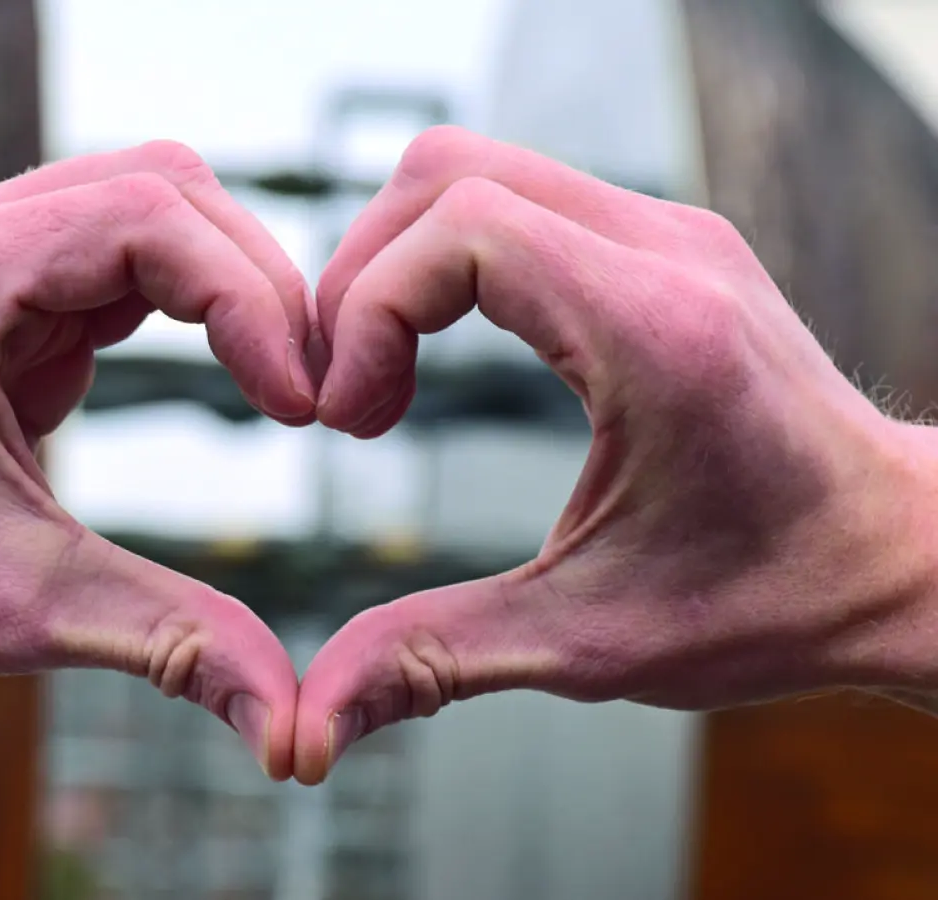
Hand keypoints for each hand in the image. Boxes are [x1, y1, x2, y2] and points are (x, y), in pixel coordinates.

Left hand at [0, 142, 315, 777]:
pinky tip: (226, 375)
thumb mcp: (22, 612)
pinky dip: (184, 306)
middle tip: (309, 392)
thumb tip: (301, 739)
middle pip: (155, 187)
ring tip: (282, 385)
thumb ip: (176, 645)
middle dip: (252, 279)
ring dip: (223, 285)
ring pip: (139, 213)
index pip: (147, 216)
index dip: (251, 297)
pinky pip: (109, 265)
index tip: (302, 410)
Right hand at [294, 127, 937, 784]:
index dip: (368, 310)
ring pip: (474, 172)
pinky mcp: (662, 243)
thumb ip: (432, 661)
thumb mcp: (589, 642)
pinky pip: (515, 201)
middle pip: (447, 172)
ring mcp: (669, 233)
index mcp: (653, 330)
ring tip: (379, 384)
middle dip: (359, 277)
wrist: (901, 562)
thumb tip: (308, 730)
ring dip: (396, 265)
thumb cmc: (770, 603)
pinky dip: (445, 264)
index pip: (460, 228)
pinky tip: (436, 359)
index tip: (346, 420)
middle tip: (343, 397)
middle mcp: (666, 251)